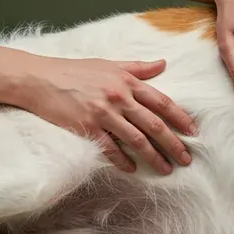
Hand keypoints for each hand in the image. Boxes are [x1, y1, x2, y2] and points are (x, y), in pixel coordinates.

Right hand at [22, 56, 196, 173]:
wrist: (40, 79)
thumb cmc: (74, 70)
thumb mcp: (109, 64)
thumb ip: (137, 67)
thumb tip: (163, 63)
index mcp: (127, 81)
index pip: (161, 102)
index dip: (180, 118)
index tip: (193, 131)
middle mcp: (119, 97)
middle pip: (153, 124)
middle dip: (173, 143)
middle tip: (186, 159)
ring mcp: (103, 113)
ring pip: (136, 139)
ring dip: (153, 156)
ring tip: (166, 169)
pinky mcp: (87, 127)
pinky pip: (110, 148)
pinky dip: (123, 161)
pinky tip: (132, 169)